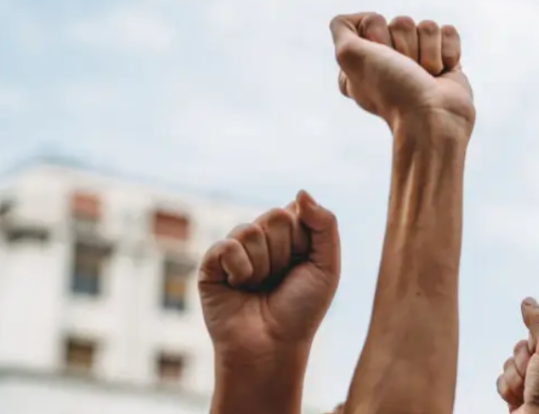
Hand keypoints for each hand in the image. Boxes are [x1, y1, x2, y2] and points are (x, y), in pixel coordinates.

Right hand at [199, 190, 340, 359]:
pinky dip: (240, 269)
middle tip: (279, 280)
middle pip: (274, 217)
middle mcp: (261, 240)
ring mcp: (235, 250)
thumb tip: (300, 192)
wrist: (271, 347)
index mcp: (289, 237)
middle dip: (284, 252)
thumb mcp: (327, 267)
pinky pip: (227, 246)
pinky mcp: (211, 264)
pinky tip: (238, 287)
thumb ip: (325, 224)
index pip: (295, 211)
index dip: (303, 241)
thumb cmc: (301, 311)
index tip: (303, 266)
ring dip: (263, 266)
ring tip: (259, 288)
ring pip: (250, 231)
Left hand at [330, 13, 474, 133]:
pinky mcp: (445, 60)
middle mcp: (391, 60)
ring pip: (428, 26)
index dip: (379, 38)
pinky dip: (448, 53)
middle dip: (406, 46)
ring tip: (424, 77)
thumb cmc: (391, 91)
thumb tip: (361, 18)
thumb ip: (341, 28)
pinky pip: (448, 33)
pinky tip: (441, 75)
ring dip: (428, 53)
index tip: (380, 64)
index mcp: (365, 60)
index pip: (373, 20)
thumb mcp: (349, 56)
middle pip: (402, 22)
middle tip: (405, 72)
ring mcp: (420, 60)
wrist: (431, 118)